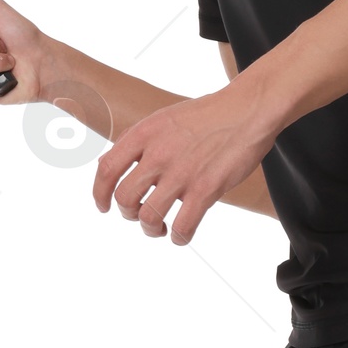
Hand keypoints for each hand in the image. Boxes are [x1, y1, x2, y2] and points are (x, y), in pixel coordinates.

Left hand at [94, 85, 273, 242]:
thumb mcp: (163, 119)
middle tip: (140, 215)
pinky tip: (182, 234)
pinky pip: (183, 226)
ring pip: (150, 217)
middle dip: (128, 214)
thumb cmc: (207, 116)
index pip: (107, 169)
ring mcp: (183, 172)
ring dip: (151, 229)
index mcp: (145, 133)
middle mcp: (159, 153)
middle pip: (125, 198)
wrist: (247, 110)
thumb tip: (107, 167)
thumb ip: (136, 142)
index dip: (100, 193)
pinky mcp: (207, 188)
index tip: (104, 206)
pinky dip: (179, 237)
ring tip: (161, 228)